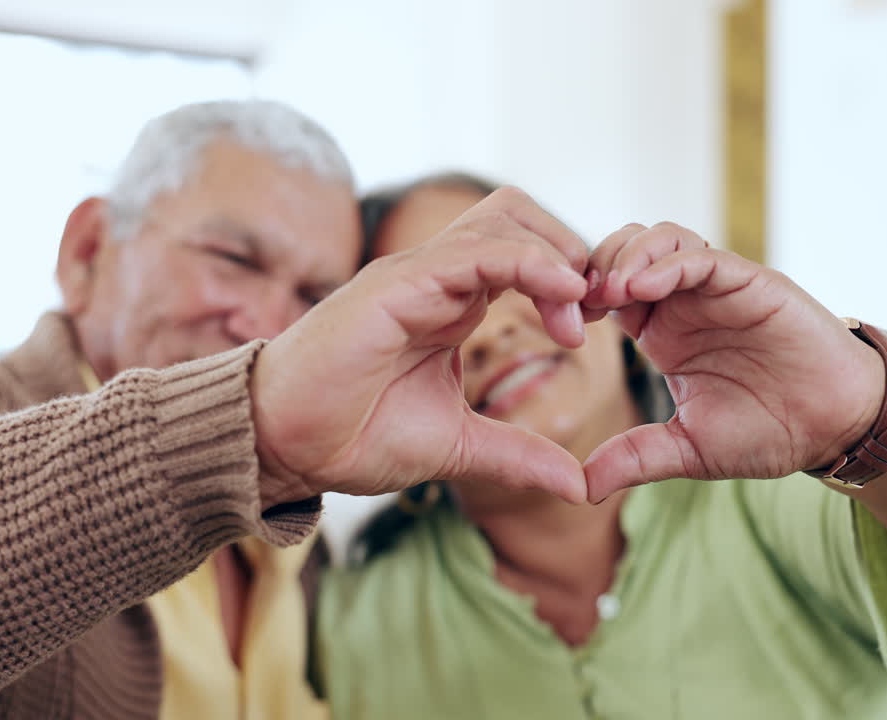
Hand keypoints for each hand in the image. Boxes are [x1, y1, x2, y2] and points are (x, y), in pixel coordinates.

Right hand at [250, 187, 590, 507]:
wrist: (282, 445)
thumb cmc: (352, 435)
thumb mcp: (458, 446)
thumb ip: (518, 455)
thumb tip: (578, 485)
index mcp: (454, 304)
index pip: (527, 255)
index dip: (573, 279)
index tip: (603, 324)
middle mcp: (438, 278)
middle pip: (519, 216)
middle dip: (571, 249)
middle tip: (601, 307)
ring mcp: (416, 274)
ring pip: (503, 219)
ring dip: (557, 253)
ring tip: (584, 308)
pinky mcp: (398, 283)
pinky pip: (475, 251)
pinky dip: (527, 262)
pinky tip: (562, 294)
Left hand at [580, 223, 884, 502]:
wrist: (836, 427)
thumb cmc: (770, 431)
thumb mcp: (689, 449)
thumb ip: (636, 458)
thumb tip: (581, 489)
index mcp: (665, 332)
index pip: (608, 290)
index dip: (578, 298)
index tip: (560, 324)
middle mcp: (687, 301)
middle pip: (624, 251)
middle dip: (592, 267)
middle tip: (574, 302)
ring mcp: (717, 287)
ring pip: (659, 240)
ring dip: (625, 257)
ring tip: (608, 292)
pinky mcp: (749, 280)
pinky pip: (701, 255)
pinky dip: (667, 262)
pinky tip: (644, 287)